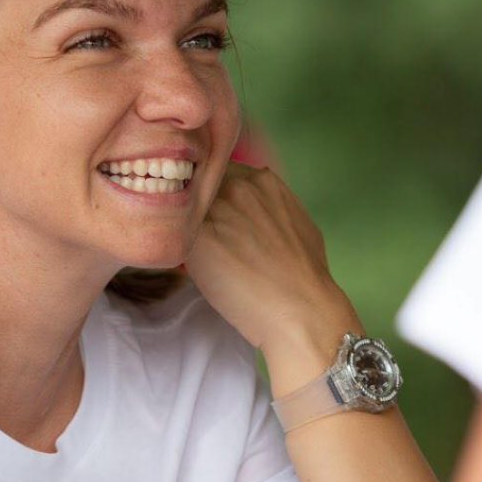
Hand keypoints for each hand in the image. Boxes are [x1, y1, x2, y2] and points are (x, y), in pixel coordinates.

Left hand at [185, 163, 359, 381]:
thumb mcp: (297, 221)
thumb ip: (271, 204)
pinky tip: (191, 266)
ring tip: (202, 254)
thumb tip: (258, 208)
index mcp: (263, 179)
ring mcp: (217, 208)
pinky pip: (176, 234)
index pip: (222, 172)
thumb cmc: (306, 274)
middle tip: (207, 237)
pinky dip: (178, 247)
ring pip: (185, 208)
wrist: (299, 308)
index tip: (215, 215)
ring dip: (186, 226)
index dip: (215, 195)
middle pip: (201, 187)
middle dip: (200, 208)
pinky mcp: (197, 237)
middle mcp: (238, 185)